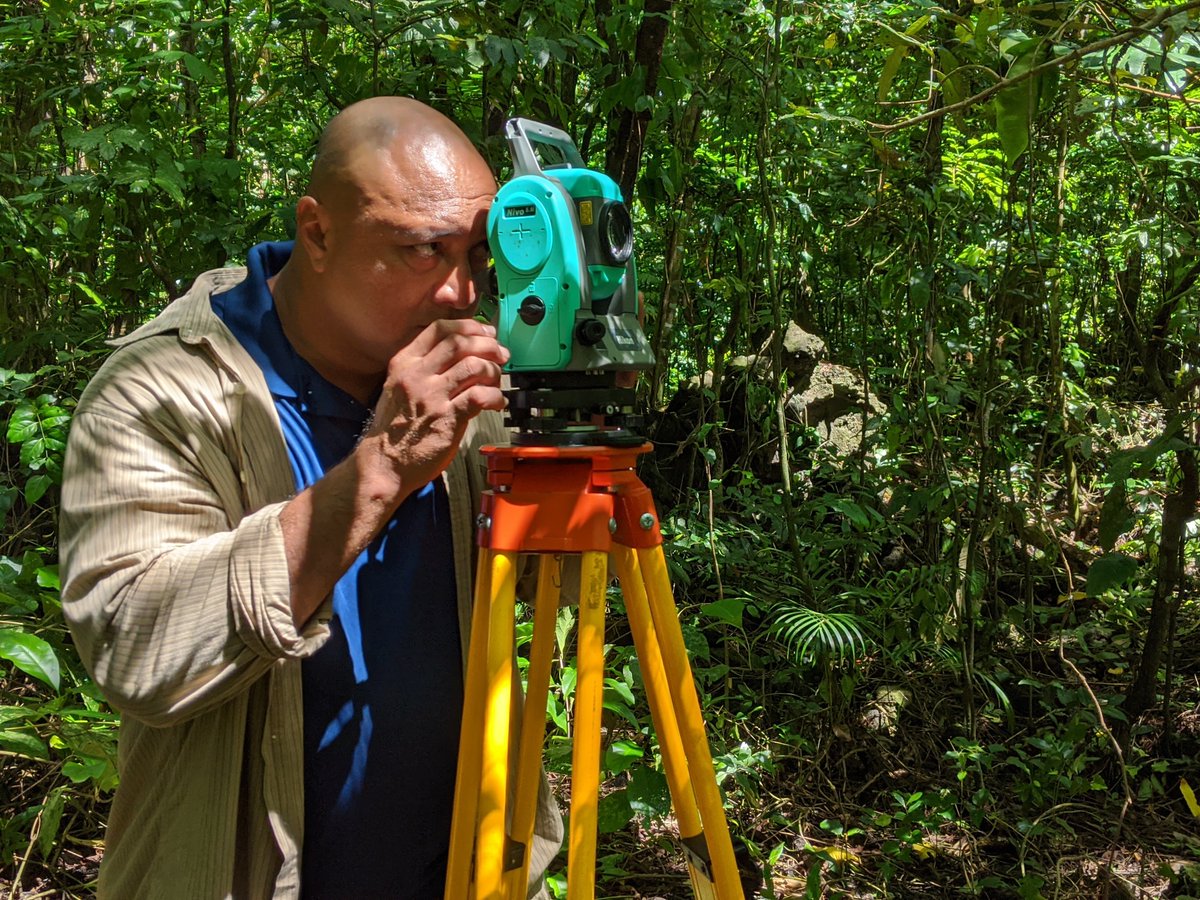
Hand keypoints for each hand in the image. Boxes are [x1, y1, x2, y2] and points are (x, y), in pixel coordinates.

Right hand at [361, 319, 508, 497]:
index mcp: (404, 363)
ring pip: (473, 366)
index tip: (485, 332)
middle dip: (487, 345)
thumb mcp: (400, 388)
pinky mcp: (446, 418)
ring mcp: (431, 396)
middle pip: (460, 343)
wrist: (384, 465)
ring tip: (497, 381)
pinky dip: (495, 396)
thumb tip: (466, 357)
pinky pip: (479, 396)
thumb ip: (427, 370)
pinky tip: (497, 402)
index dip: (468, 327)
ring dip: (493, 370)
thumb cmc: (395, 430)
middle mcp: (417, 375)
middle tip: (501, 354)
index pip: (440, 329)